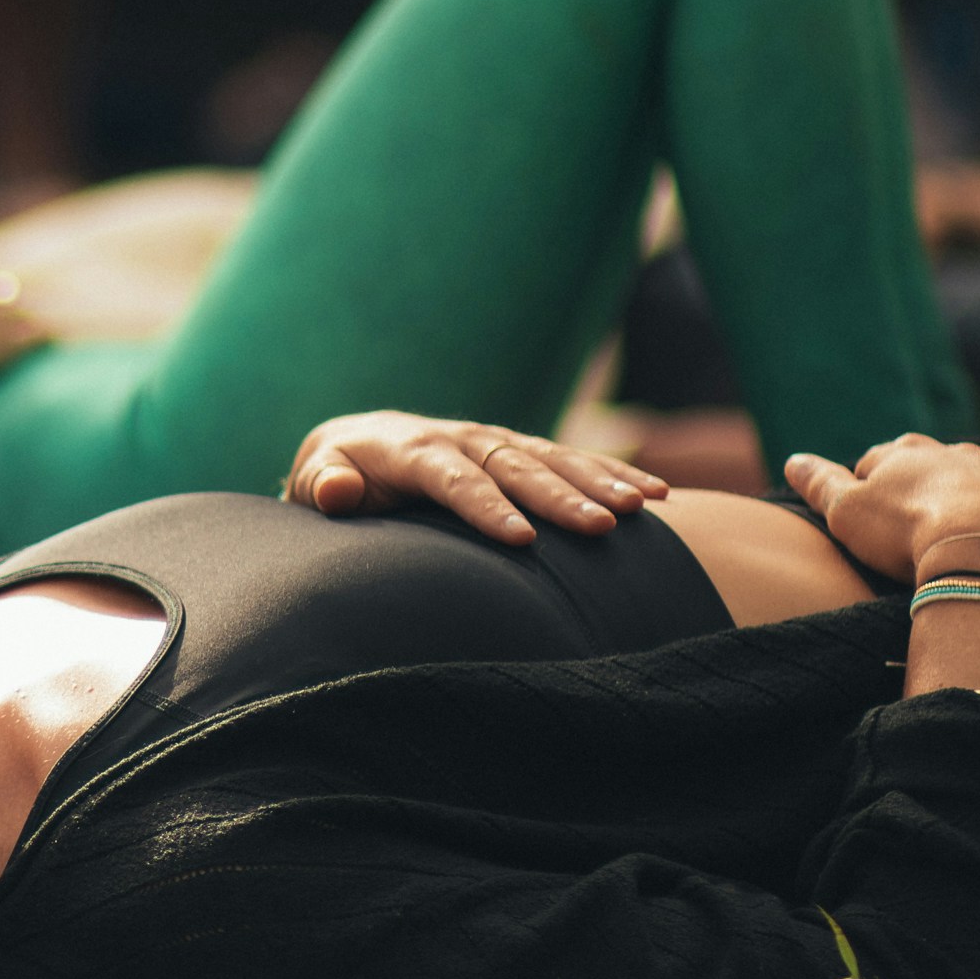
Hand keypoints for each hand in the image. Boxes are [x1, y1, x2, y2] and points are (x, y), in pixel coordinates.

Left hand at [285, 411, 667, 545]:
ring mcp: (495, 442)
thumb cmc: (339, 475)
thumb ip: (324, 484)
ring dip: (599, 482)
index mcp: (413, 449)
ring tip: (643, 508)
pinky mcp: (519, 450)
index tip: (522, 539)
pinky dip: (614, 474)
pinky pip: (571, 460)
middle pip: (515, 469)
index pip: (453, 480)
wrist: (360, 444)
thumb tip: (333, 492)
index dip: (487, 508)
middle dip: (560, 497)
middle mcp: (462, 439)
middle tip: (605, 527)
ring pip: (552, 460)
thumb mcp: (321, 478)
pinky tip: (658, 496)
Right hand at [785, 435, 979, 584]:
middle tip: (904, 526)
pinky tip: (977, 543)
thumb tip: (793, 461)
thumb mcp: (846, 511)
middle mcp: (947, 452)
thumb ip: (819, 484)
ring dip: (953, 502)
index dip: (863, 490)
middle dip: (911, 489)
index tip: (864, 519)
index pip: (872, 463)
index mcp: (901, 452)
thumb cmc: (906, 528)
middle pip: (921, 467)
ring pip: (963, 483)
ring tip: (945, 537)